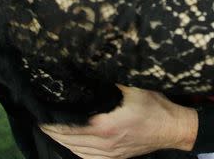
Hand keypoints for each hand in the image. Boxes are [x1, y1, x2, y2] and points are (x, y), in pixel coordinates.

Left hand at [40, 85, 197, 158]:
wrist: (173, 127)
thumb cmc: (155, 105)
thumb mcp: (133, 85)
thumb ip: (110, 78)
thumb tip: (92, 64)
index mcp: (105, 125)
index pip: (69, 126)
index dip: (52, 120)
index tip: (41, 110)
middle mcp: (104, 143)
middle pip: (68, 140)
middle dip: (52, 130)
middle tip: (41, 118)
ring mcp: (109, 153)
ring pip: (76, 152)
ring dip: (62, 142)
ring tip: (51, 130)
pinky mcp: (115, 158)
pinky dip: (75, 152)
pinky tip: (71, 145)